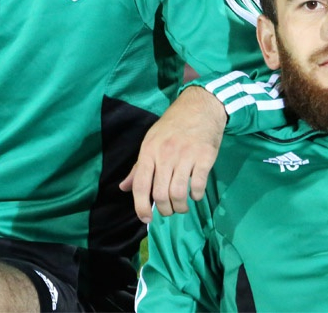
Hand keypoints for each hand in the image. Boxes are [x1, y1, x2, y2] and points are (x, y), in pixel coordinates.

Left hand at [119, 86, 226, 222]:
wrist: (200, 106)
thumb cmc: (173, 126)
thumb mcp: (151, 141)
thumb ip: (138, 167)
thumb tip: (123, 188)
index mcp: (148, 150)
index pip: (140, 184)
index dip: (140, 206)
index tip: (145, 219)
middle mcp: (165, 154)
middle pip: (160, 194)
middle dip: (164, 210)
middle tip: (169, 211)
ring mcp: (185, 155)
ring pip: (178, 193)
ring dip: (180, 207)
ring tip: (182, 206)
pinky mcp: (204, 157)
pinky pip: (198, 185)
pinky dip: (196, 195)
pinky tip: (195, 193)